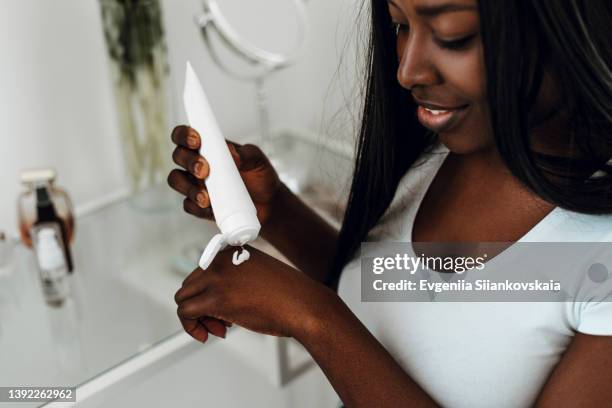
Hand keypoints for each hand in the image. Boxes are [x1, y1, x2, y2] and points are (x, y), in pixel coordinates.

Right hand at [167, 125, 281, 223]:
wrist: (269, 204)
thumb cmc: (260, 177)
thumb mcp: (257, 161)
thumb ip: (245, 154)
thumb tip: (231, 152)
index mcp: (209, 147)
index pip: (186, 135)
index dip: (184, 134)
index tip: (196, 140)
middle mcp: (197, 163)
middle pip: (178, 156)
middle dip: (189, 161)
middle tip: (204, 169)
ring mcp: (196, 184)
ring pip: (177, 180)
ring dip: (188, 186)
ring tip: (205, 195)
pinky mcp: (199, 205)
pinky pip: (188, 205)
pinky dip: (196, 206)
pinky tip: (208, 207)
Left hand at [174, 246, 336, 341]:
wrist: (304, 305)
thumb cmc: (288, 296)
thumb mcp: (257, 275)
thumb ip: (234, 279)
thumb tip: (211, 299)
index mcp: (231, 251)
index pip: (202, 272)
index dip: (208, 294)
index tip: (223, 310)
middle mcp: (220, 260)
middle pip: (189, 286)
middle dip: (201, 308)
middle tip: (220, 325)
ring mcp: (217, 277)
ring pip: (183, 299)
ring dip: (196, 319)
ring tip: (218, 330)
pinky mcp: (216, 298)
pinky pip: (185, 313)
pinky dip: (191, 327)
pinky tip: (209, 335)